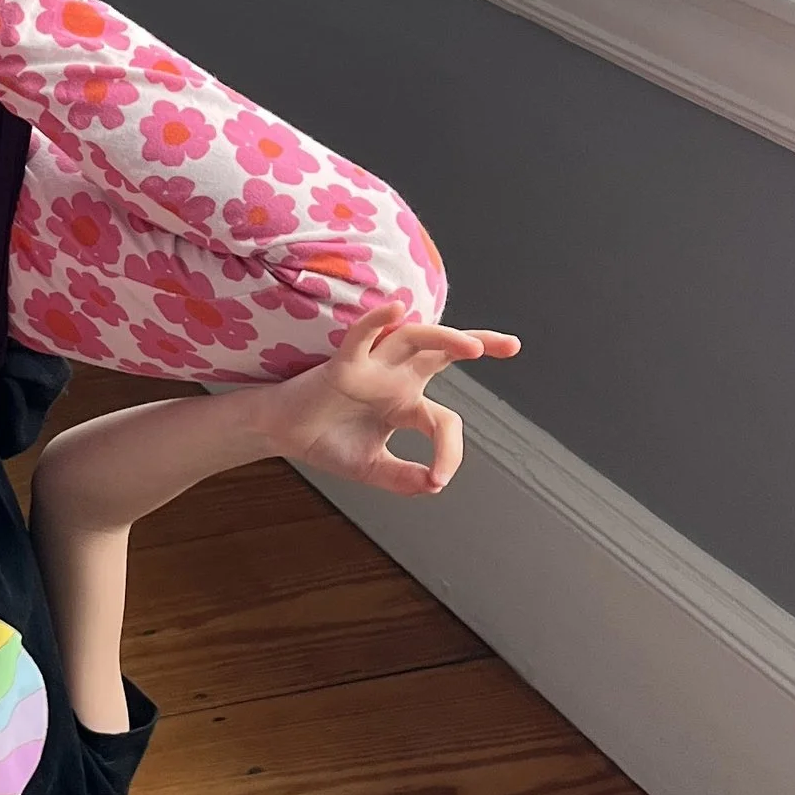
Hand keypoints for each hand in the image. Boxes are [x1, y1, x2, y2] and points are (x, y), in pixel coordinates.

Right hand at [258, 305, 519, 496]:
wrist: (282, 435)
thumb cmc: (327, 442)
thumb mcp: (372, 468)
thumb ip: (402, 478)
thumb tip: (434, 485)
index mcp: (407, 403)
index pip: (444, 420)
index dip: (449, 451)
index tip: (438, 478)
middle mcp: (396, 379)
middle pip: (443, 353)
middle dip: (479, 343)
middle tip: (511, 346)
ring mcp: (372, 368)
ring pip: (413, 340)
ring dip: (444, 339)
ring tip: (472, 347)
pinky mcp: (343, 365)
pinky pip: (361, 338)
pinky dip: (376, 322)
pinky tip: (394, 309)